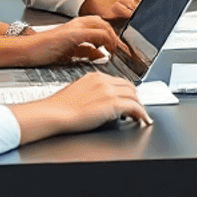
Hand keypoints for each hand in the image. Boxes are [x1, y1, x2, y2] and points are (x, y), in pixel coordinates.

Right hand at [10, 73, 149, 141]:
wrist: (53, 113)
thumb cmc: (58, 106)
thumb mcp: (76, 91)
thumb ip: (90, 91)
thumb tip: (98, 100)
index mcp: (95, 76)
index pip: (118, 81)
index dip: (126, 91)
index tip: (128, 98)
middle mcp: (103, 81)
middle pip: (129, 86)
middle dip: (135, 97)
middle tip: (137, 107)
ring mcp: (109, 91)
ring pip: (134, 95)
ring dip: (139, 105)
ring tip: (140, 115)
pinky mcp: (112, 104)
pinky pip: (135, 107)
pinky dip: (142, 113)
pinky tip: (143, 119)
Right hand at [23, 16, 122, 65]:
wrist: (27, 50)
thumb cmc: (45, 51)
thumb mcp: (71, 51)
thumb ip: (87, 51)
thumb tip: (102, 54)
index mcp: (79, 26)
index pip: (103, 26)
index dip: (114, 37)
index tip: (121, 49)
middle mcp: (78, 23)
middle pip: (106, 24)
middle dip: (117, 37)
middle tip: (123, 51)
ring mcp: (75, 26)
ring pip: (103, 26)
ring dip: (113, 39)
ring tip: (117, 52)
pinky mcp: (72, 34)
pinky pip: (95, 33)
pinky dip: (105, 41)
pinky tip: (107, 51)